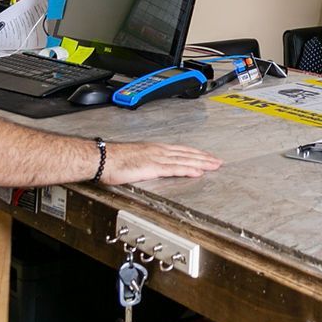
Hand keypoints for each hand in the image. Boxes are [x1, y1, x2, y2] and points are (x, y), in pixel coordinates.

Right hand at [99, 142, 221, 184]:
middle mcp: (159, 151)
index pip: (181, 150)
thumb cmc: (114, 159)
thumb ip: (146, 162)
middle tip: (218, 161)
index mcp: (155, 148)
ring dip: (201, 163)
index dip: (195, 153)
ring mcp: (157, 158)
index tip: (206, 156)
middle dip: (204, 157)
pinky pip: (174, 169)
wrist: (103, 158)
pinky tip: (198, 172)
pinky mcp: (153, 167)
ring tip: (214, 166)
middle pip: (187, 153)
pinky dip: (188, 170)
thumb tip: (152, 167)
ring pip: (185, 160)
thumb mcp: (135, 158)